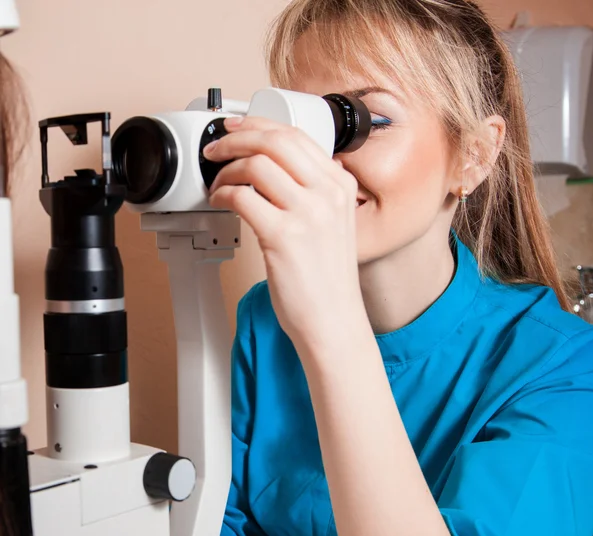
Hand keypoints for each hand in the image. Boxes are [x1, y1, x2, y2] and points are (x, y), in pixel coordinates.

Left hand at [205, 116, 367, 354]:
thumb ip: (318, 191)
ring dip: (226, 169)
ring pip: (255, 164)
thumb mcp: (336, 223)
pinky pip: (242, 196)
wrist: (333, 319)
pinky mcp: (283, 236)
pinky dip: (222, 193)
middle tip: (217, 147)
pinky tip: (220, 201)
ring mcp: (307, 214)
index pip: (296, 135)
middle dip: (236, 136)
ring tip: (217, 182)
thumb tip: (284, 167)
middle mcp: (328, 194)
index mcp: (341, 185)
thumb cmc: (328, 279)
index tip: (237, 127)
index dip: (258, 125)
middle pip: (275, 141)